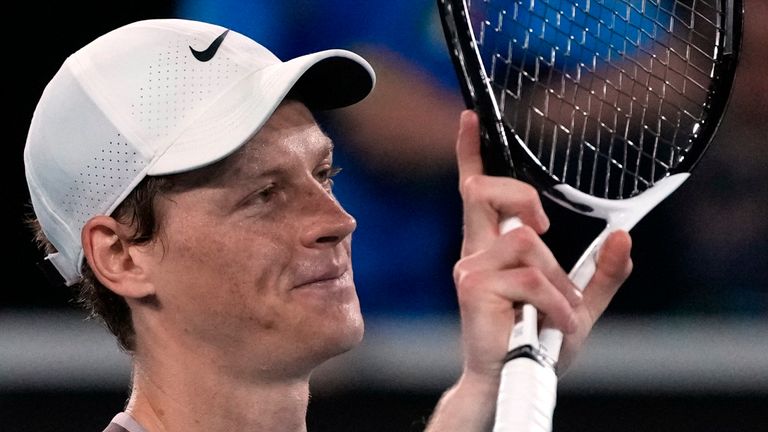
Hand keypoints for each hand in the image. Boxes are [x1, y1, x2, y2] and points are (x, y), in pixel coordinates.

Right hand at [453, 109, 632, 378]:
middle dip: (521, 195)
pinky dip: (556, 303)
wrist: (511, 380)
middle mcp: (476, 252)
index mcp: (493, 248)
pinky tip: (552, 325)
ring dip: (556, 281)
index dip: (470, 153)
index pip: (476, 191)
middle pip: (486, 191)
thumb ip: (600, 273)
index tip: (471, 117)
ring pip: (525, 240)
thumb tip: (622, 236)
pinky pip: (531, 277)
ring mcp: (471, 268)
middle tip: (548, 228)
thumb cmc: (536, 343)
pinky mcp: (473, 287)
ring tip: (556, 312)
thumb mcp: (578, 304)